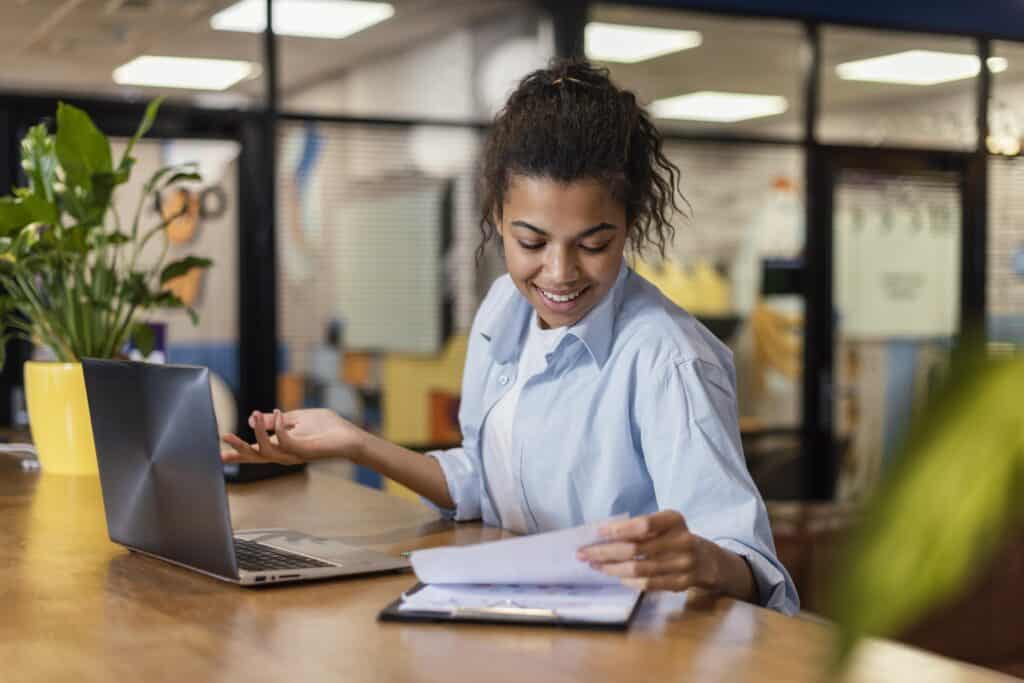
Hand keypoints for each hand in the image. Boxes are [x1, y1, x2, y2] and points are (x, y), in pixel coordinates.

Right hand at [221, 408, 367, 465]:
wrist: (348, 436)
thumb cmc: (326, 427)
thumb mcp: (296, 418)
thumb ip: (276, 420)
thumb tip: (254, 417)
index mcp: (282, 447)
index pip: (256, 451)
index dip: (238, 453)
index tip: (219, 454)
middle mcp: (285, 454)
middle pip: (256, 456)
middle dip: (239, 447)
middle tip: (224, 436)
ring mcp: (294, 454)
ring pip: (266, 450)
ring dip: (258, 431)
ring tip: (254, 415)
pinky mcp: (304, 450)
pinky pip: (284, 439)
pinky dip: (277, 425)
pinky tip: (278, 411)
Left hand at [577, 510, 724, 592]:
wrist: (706, 560)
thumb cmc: (674, 537)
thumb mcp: (663, 523)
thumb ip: (639, 526)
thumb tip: (602, 534)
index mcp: (674, 520)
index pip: (643, 524)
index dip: (619, 529)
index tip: (597, 532)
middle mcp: (682, 541)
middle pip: (637, 549)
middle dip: (605, 552)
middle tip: (584, 553)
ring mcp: (684, 564)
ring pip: (639, 569)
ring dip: (612, 568)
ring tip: (594, 565)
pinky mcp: (682, 583)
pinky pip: (648, 584)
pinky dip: (628, 581)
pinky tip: (614, 576)